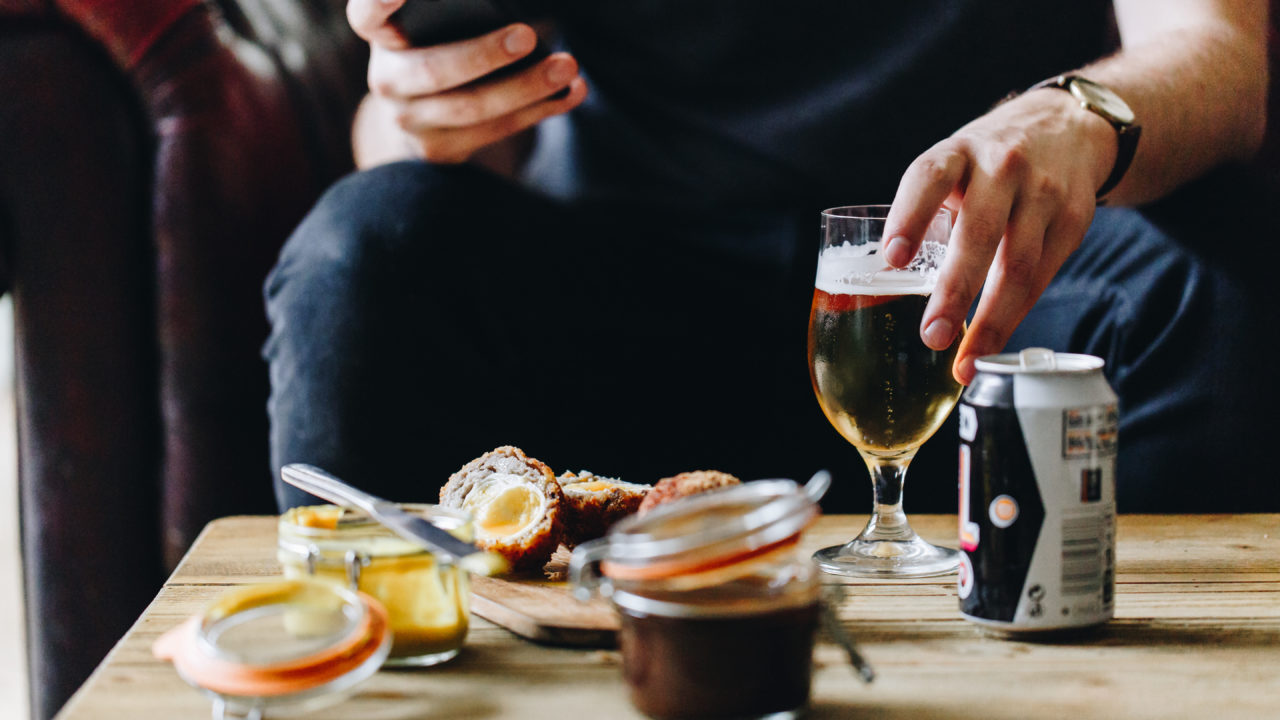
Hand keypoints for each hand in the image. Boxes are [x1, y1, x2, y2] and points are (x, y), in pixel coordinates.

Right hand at [347, 0, 586, 163]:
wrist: (423, 111)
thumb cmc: (441, 44)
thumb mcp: (435, 23)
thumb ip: (460, 12)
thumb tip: (522, 6)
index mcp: (380, 35)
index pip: (366, 16)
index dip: (379, 2)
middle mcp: (385, 78)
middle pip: (433, 71)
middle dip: (484, 55)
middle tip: (527, 36)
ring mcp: (409, 120)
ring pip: (472, 108)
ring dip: (527, 88)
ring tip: (568, 67)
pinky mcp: (439, 151)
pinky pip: (495, 131)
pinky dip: (539, 110)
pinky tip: (571, 93)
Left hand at [883, 87, 1117, 383]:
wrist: (1069, 126)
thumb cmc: (988, 162)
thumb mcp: (953, 164)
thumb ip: (927, 211)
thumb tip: (885, 283)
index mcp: (957, 152)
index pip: (929, 178)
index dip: (909, 216)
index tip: (892, 258)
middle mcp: (1001, 167)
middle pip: (978, 233)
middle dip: (954, 291)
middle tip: (932, 336)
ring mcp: (1043, 192)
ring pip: (1017, 265)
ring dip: (991, 320)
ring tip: (965, 360)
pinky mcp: (1073, 219)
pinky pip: (1042, 276)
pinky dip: (1017, 314)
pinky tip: (995, 343)